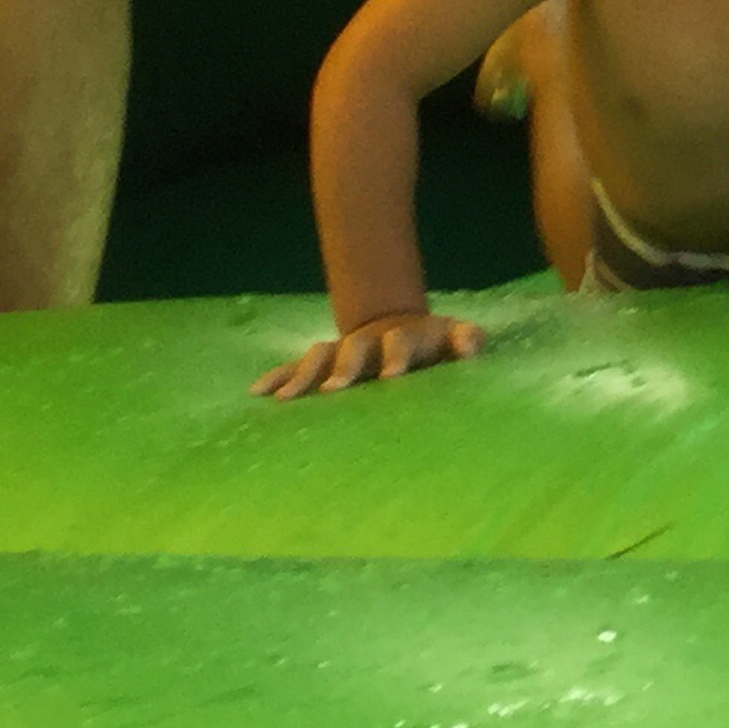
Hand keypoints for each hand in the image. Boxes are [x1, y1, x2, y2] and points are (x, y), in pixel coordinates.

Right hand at [251, 307, 486, 397]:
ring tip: (285, 399)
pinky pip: (295, 368)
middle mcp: (369, 341)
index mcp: (405, 337)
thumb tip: (471, 346)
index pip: (400, 342)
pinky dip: (277, 377)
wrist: (401, 328)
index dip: (397, 356)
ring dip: (303, 375)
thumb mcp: (456, 339)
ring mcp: (342, 351)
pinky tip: (257, 394)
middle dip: (345, 367)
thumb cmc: (436, 346)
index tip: (392, 378)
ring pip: (319, 356)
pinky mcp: (322, 364)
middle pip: (354, 348)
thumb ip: (467, 340)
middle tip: (336, 390)